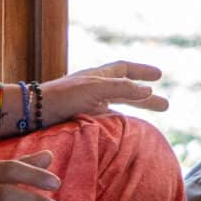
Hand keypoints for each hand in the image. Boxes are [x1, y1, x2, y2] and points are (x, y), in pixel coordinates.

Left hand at [41, 60, 168, 121]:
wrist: (35, 112)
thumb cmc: (64, 96)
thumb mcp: (96, 88)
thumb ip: (123, 89)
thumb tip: (148, 90)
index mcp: (99, 76)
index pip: (125, 70)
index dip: (142, 71)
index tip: (160, 75)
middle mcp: (96, 88)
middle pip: (126, 90)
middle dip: (145, 97)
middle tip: (165, 106)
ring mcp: (90, 104)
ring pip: (119, 106)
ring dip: (136, 111)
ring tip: (148, 122)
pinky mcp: (84, 119)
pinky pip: (109, 119)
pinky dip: (122, 123)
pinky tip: (127, 130)